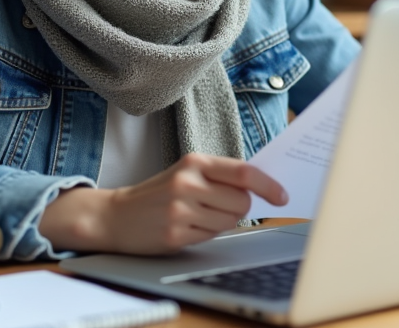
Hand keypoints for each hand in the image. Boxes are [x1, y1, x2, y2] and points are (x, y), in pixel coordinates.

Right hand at [39, 153, 287, 254]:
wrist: (116, 215)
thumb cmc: (159, 193)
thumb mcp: (186, 173)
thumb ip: (219, 176)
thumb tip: (260, 186)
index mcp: (194, 162)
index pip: (242, 172)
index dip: (268, 185)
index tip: (282, 196)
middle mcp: (187, 183)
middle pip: (242, 202)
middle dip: (239, 208)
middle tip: (217, 206)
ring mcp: (180, 210)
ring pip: (230, 222)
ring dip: (222, 223)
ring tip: (197, 216)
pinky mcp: (175, 234)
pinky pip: (211, 237)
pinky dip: (206, 234)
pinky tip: (187, 227)